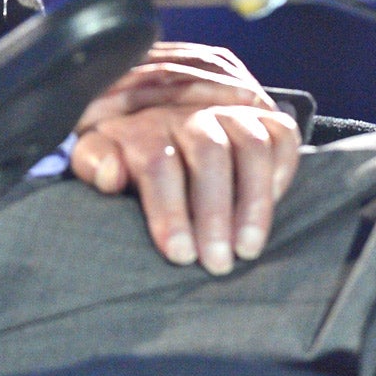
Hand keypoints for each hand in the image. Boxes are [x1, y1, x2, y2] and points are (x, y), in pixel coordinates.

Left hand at [67, 43, 300, 275]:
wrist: (157, 117)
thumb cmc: (124, 156)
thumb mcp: (96, 157)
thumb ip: (94, 163)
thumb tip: (113, 171)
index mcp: (144, 125)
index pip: (158, 162)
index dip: (168, 209)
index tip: (178, 253)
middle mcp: (189, 113)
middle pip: (209, 152)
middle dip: (214, 212)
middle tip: (215, 263)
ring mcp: (229, 111)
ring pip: (252, 146)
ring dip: (254, 201)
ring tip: (247, 250)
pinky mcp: (261, 117)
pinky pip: (282, 137)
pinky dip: (281, 172)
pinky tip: (269, 210)